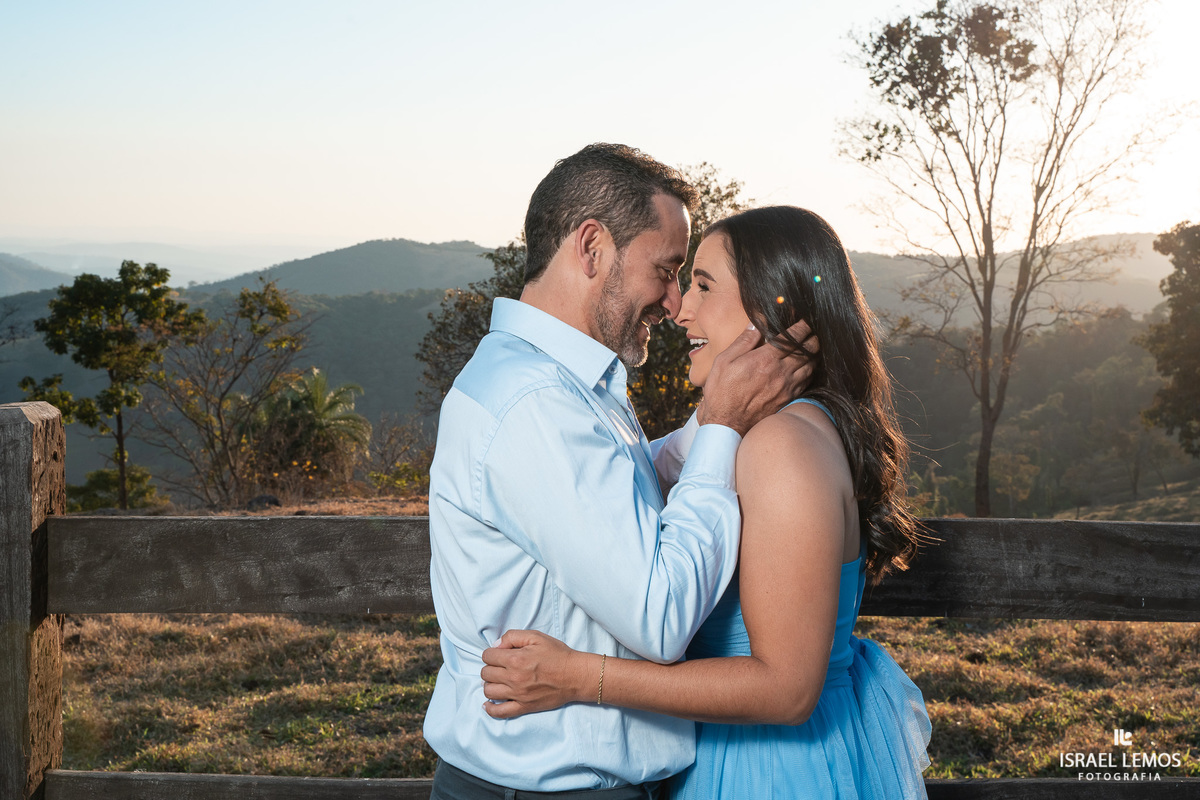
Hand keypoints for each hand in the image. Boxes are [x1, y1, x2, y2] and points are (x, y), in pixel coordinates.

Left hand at [481, 630, 593, 718]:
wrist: (575, 675)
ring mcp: (517, 695)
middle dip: (490, 667)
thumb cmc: (557, 654)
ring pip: (488, 691)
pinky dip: (491, 709)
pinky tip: (489, 703)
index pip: (488, 656)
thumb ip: (512, 636)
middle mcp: (513, 678)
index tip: (499, 654)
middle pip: (485, 673)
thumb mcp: (536, 637)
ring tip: (498, 681)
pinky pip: (500, 712)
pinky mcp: (524, 707)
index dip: (492, 653)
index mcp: (515, 659)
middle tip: (500, 666)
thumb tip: (496, 646)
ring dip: (490, 684)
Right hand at [698, 320, 818, 435]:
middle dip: (812, 338)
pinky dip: (810, 370)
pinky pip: (807, 381)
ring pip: (811, 366)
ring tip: (812, 346)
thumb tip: (756, 324)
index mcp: (764, 359)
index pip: (792, 338)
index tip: (805, 320)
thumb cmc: (722, 392)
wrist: (727, 424)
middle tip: (812, 331)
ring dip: (814, 354)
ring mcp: (787, 387)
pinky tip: (806, 367)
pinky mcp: (788, 399)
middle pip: (807, 350)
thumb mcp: (724, 362)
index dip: (802, 326)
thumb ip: (743, 341)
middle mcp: (780, 372)